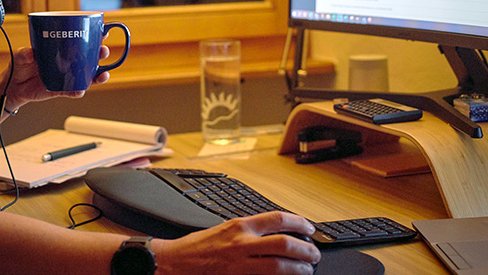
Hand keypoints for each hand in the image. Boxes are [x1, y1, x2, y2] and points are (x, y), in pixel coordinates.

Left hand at [0, 42, 111, 109]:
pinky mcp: (61, 89)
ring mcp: (65, 76)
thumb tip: (30, 53)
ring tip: (103, 75)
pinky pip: (73, 91)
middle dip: (100, 54)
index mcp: (60, 49)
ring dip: (97, 75)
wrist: (13, 87)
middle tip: (103, 51)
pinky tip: (81, 90)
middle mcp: (66, 62)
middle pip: (89, 57)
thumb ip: (24, 53)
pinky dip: (78, 91)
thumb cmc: (20, 66)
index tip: (103, 31)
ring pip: (87, 75)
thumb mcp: (20, 56)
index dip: (94, 36)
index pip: (80, 40)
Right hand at [150, 212, 319, 274]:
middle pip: (284, 244)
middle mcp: (241, 243)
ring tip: (306, 270)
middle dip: (305, 250)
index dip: (299, 223)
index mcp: (239, 226)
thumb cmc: (195, 248)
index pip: (277, 218)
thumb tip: (275, 234)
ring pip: (279, 266)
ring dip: (298, 269)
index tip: (309, 229)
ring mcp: (239, 265)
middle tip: (314, 254)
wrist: (172, 263)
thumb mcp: (223, 229)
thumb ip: (248, 232)